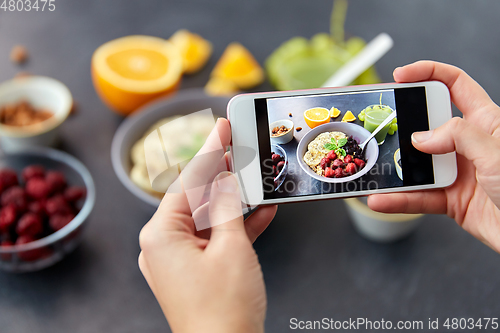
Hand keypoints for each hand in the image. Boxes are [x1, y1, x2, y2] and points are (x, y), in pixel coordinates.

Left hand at [138, 118, 276, 332]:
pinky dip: (236, 226)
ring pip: (208, 217)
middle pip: (196, 197)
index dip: (210, 150)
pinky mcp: (194, 270)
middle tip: (239, 146)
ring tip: (253, 174)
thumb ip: (226, 207)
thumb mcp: (230, 248)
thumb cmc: (223, 309)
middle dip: (222, 173)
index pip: (188, 181)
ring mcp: (178, 259)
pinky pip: (214, 239)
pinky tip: (260, 210)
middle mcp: (162, 244)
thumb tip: (225, 179)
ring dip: (233, 200)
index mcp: (161, 234)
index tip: (222, 125)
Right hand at [368, 60, 499, 252]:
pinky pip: (419, 196)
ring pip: (418, 164)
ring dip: (395, 169)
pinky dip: (399, 199)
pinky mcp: (451, 199)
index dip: (428, 73)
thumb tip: (422, 137)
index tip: (401, 76)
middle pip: (427, 125)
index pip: (455, 85)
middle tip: (380, 126)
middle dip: (402, 124)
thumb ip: (460, 137)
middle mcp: (469, 144)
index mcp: (486, 122)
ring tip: (375, 169)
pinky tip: (382, 199)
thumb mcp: (497, 153)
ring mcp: (458, 172)